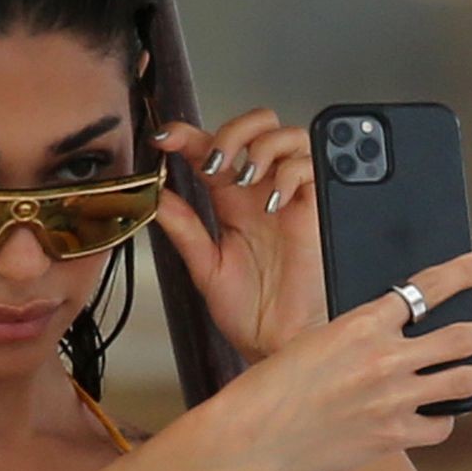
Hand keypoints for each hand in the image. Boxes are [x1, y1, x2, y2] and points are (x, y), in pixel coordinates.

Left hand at [149, 108, 324, 361]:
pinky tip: (272, 201)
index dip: (188, 135)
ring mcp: (288, 198)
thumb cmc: (250, 314)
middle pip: (256, 126)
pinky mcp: (315, 209)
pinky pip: (309, 167)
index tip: (166, 137)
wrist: (279, 344)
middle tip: (216, 161)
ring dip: (261, 147)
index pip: (211, 150)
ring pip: (285, 135)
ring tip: (245, 178)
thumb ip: (184, 229)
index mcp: (231, 203)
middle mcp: (261, 193)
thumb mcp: (205, 268)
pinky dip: (289, 173)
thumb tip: (156, 196)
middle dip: (233, 130)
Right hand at [208, 249, 471, 470]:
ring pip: (467, 380)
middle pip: (463, 337)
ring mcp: (393, 399)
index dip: (465, 271)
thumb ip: (360, 333)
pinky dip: (446, 418)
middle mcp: (384, 359)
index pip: (429, 287)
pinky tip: (442, 413)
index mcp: (362, 324)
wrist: (250, 435)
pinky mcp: (391, 437)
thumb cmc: (272, 388)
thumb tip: (395, 330)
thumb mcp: (314, 341)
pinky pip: (441, 426)